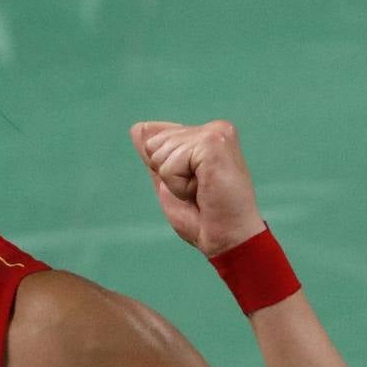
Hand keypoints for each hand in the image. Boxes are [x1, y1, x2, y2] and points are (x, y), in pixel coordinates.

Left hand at [130, 120, 264, 256]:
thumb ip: (156, 155)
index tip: (194, 186)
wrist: (229, 240)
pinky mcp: (214, 144)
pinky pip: (170, 165)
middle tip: (198, 191)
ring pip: (160, 153)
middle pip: (154, 143)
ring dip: (175, 182)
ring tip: (202, 192)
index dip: (164, 171)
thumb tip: (137, 127)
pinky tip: (203, 191)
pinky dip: (179, 186)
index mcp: (207, 134)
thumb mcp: (169, 182)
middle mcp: (214, 129)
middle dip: (168, 174)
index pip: (155, 139)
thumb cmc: (204, 218)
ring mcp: (216, 133)